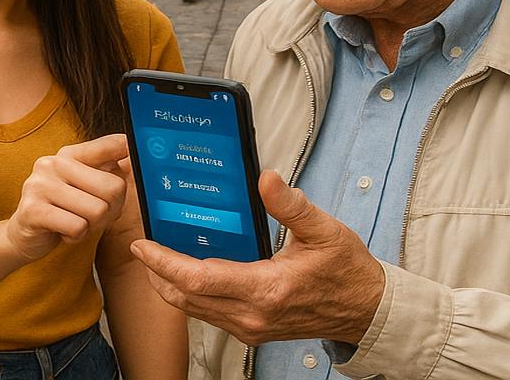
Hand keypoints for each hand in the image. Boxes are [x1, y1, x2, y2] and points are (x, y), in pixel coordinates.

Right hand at [2, 134, 130, 262]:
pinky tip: (63, 232)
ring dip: (91, 226)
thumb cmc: (62, 210)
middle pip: (113, 187)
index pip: (114, 145)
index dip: (133, 158)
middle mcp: (52, 163)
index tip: (137, 165)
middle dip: (111, 210)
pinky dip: (76, 236)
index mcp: (69, 154)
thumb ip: (108, 169)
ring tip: (75, 223)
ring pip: (97, 210)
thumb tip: (135, 154)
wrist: (23, 235)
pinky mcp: (33, 210)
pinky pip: (78, 227)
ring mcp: (40, 185)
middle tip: (94, 216)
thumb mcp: (85, 187)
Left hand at [133, 171, 384, 346]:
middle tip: (143, 247)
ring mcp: (251, 327)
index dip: (164, 262)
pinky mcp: (252, 331)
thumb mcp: (324, 230)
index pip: (198, 279)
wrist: (366, 311)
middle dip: (157, 273)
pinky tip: (188, 273)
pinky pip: (209, 315)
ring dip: (170, 286)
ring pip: (194, 310)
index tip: (144, 244)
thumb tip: (266, 179)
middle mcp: (252, 315)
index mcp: (267, 289)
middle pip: (186, 298)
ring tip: (158, 258)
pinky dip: (191, 296)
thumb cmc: (347, 272)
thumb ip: (291, 205)